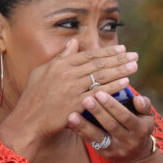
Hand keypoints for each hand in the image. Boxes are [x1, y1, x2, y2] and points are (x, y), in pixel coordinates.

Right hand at [0, 39, 137, 156]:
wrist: (28, 121)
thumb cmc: (33, 97)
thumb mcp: (42, 72)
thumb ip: (60, 57)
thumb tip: (74, 42)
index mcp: (60, 65)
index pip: (89, 55)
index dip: (107, 51)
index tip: (122, 48)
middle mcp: (67, 74)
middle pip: (99, 64)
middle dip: (119, 58)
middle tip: (134, 55)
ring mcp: (72, 89)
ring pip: (101, 76)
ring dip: (120, 70)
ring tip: (134, 66)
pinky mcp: (76, 104)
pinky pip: (99, 93)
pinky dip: (113, 86)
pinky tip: (125, 82)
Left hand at [67, 89, 158, 162]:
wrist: (137, 156)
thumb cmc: (140, 127)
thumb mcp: (147, 117)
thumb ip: (144, 106)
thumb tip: (137, 98)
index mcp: (141, 129)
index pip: (125, 117)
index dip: (113, 106)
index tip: (100, 93)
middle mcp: (129, 141)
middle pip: (111, 126)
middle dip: (98, 112)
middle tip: (86, 99)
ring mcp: (115, 149)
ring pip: (98, 136)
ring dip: (84, 125)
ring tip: (72, 115)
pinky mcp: (104, 153)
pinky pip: (90, 142)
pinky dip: (80, 132)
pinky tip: (70, 122)